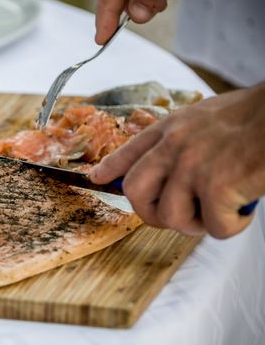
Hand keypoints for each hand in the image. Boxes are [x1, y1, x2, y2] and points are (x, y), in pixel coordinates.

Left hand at [89, 84, 264, 238]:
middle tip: (177, 218)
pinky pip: (213, 228)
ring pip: (172, 217)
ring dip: (197, 224)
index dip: (109, 169)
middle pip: (136, 193)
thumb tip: (172, 168)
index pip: (128, 152)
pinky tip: (244, 207)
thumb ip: (182, 139)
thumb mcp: (205, 116)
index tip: (96, 178)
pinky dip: (232, 226)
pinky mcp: (217, 186)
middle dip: (151, 214)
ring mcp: (192, 166)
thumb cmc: (255, 116)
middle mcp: (173, 147)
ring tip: (221, 210)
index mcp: (171, 128)